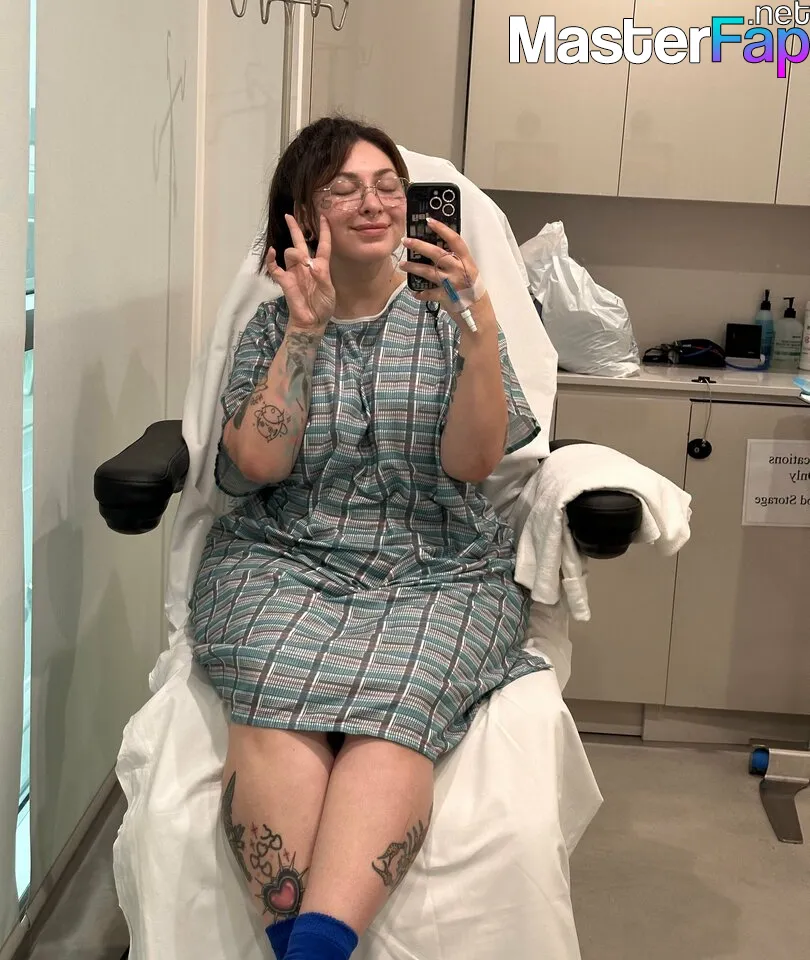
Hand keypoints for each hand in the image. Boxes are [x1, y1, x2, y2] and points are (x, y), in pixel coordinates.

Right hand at [266, 214, 335, 330]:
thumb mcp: (329, 292)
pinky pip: (274, 267)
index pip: (323, 245)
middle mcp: (306, 265)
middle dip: (295, 228)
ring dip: (295, 253)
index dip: (324, 231)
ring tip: (303, 263)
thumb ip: (322, 277)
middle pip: (300, 242)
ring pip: (290, 252)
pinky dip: (271, 259)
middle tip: (290, 215)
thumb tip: (311, 264)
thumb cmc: (323, 306)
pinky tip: (272, 252)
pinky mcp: (285, 280)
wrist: (312, 321)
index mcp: (321, 266)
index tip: (324, 217)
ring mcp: (294, 272)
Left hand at [400, 218, 485, 316]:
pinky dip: (421, 293)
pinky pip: (429, 294)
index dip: (442, 229)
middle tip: (406, 240)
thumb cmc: (473, 289)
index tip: (429, 221)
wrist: (479, 313)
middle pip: (437, 254)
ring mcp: (452, 284)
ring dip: (414, 267)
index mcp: (466, 261)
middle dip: (419, 246)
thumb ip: (457, 261)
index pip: (455, 240)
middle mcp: (459, 270)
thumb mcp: (470, 271)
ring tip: (403, 264)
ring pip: (429, 272)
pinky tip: (415, 291)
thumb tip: (438, 248)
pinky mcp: (446, 297)